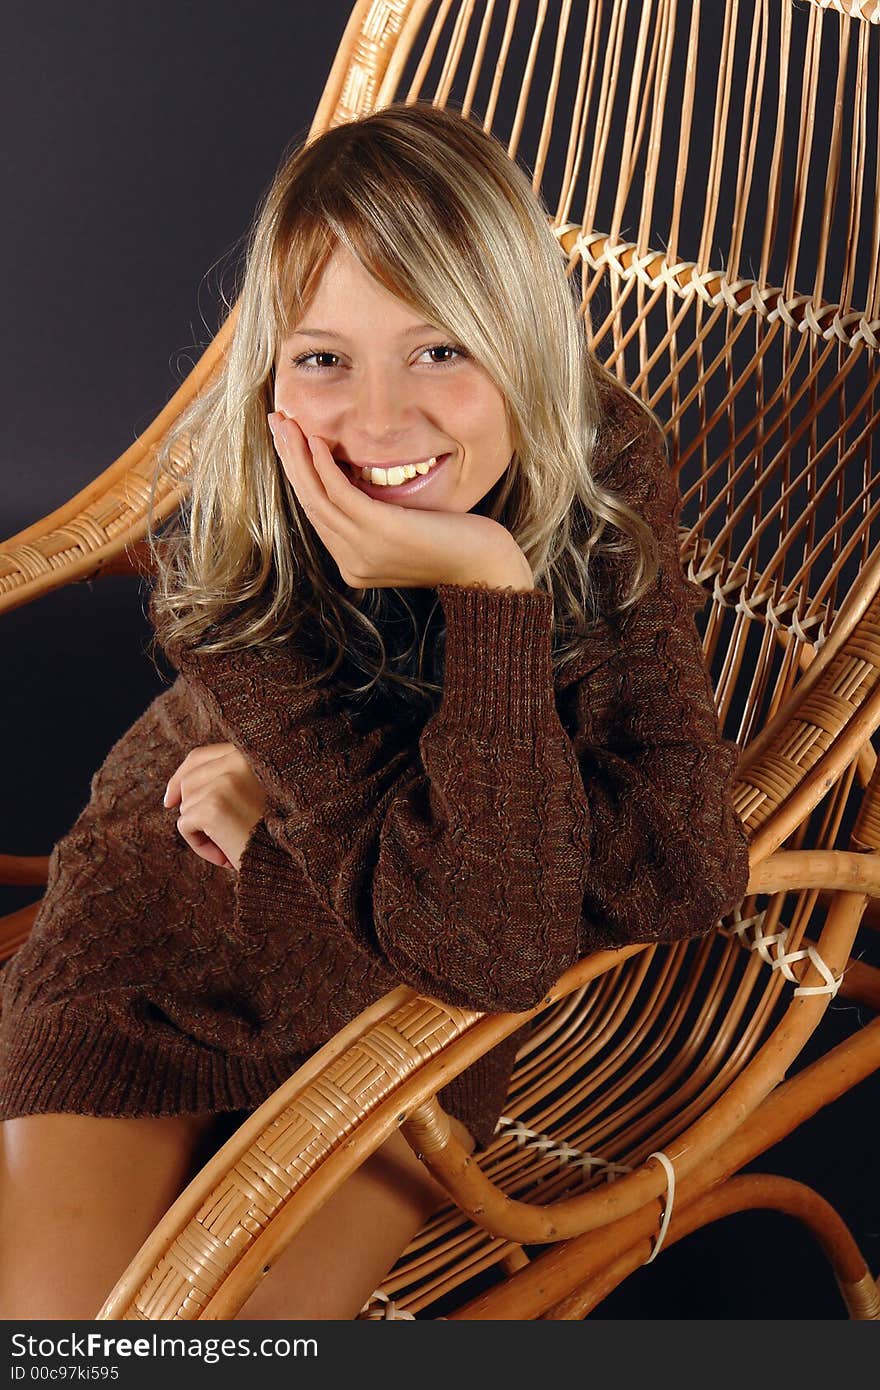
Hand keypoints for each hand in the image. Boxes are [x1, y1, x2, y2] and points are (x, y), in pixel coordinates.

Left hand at [164, 743, 267, 872]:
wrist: (296, 860)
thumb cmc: (278, 834)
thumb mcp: (257, 796)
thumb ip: (226, 781)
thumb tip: (176, 794)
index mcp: (249, 753)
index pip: (199, 757)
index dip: (179, 777)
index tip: (170, 801)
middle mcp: (237, 760)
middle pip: (188, 782)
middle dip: (194, 811)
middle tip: (222, 837)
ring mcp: (223, 782)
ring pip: (185, 805)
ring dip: (201, 831)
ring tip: (231, 845)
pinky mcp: (212, 806)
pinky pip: (185, 825)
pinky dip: (200, 845)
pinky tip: (227, 855)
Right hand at [268, 411, 531, 590]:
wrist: (486, 568)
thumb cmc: (458, 544)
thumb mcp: (408, 532)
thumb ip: (380, 519)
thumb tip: (362, 487)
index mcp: (355, 565)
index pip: (317, 514)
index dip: (299, 475)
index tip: (289, 442)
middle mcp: (352, 562)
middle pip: (308, 503)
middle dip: (289, 459)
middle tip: (276, 422)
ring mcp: (363, 551)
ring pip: (316, 497)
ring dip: (297, 456)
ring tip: (285, 422)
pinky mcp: (380, 533)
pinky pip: (341, 494)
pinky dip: (325, 466)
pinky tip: (316, 441)